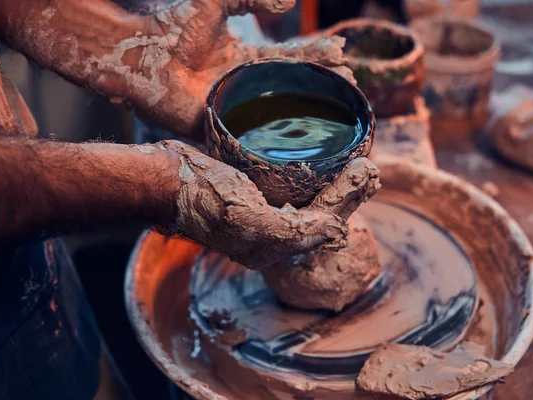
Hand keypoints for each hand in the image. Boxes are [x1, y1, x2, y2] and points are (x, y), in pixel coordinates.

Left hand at [123, 0, 350, 137]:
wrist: (136, 55)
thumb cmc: (170, 27)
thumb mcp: (215, 1)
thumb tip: (289, 2)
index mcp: (243, 58)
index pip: (287, 58)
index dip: (314, 56)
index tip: (340, 52)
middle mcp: (242, 85)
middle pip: (288, 88)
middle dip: (319, 84)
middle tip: (349, 84)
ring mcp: (230, 107)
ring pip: (274, 113)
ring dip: (304, 112)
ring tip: (335, 108)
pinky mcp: (216, 125)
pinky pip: (246, 135)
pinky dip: (270, 140)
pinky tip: (294, 144)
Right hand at [160, 141, 378, 268]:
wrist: (163, 181)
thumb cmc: (201, 198)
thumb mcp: (248, 219)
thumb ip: (292, 231)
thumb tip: (336, 231)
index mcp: (269, 247)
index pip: (320, 225)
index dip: (347, 201)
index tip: (368, 172)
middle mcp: (267, 234)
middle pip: (318, 214)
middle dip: (347, 194)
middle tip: (370, 169)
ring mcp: (258, 213)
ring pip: (307, 200)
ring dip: (334, 183)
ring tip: (358, 164)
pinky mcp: (250, 192)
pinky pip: (289, 188)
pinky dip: (310, 176)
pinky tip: (321, 163)